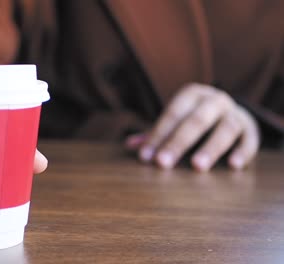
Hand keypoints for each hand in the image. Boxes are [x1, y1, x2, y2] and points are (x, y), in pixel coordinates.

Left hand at [125, 83, 258, 170]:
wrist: (228, 112)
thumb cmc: (192, 120)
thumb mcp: (174, 122)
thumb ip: (154, 134)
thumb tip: (129, 146)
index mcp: (191, 94)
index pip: (172, 114)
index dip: (157, 135)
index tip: (145, 157)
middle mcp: (215, 99)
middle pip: (196, 120)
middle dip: (177, 143)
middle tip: (162, 163)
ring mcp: (235, 112)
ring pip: (225, 128)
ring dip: (210, 148)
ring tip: (196, 167)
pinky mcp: (251, 128)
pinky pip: (250, 139)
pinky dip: (243, 152)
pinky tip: (233, 166)